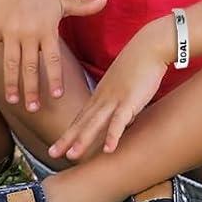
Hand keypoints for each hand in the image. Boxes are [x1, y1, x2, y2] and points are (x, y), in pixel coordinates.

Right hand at [0, 0, 104, 112]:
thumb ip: (84, 6)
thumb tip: (105, 0)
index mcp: (47, 29)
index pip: (53, 59)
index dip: (55, 77)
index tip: (57, 95)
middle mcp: (29, 32)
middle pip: (30, 67)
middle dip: (32, 89)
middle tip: (33, 108)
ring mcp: (10, 30)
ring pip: (10, 62)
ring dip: (11, 82)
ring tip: (13, 99)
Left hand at [49, 21, 168, 158]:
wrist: (149, 46)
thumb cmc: (139, 64)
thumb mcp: (122, 85)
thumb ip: (119, 102)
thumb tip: (123, 119)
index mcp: (100, 94)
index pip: (80, 117)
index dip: (68, 133)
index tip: (56, 147)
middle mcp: (103, 97)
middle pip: (82, 121)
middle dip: (66, 139)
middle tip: (51, 154)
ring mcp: (115, 99)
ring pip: (95, 122)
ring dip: (83, 139)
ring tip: (71, 156)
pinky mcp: (130, 100)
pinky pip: (119, 120)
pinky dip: (113, 135)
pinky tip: (108, 149)